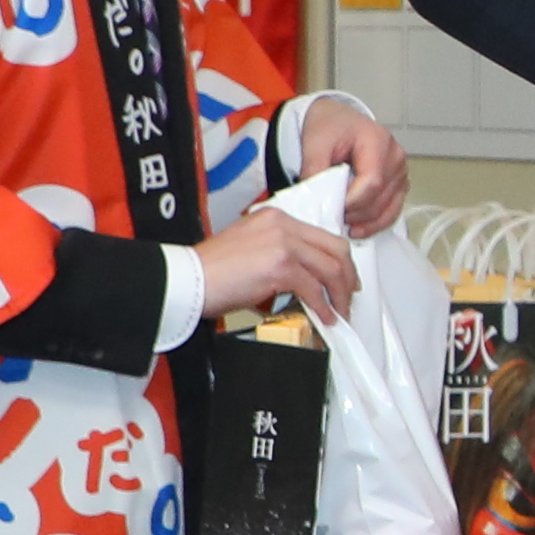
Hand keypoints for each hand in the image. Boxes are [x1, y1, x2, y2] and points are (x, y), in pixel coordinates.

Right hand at [196, 201, 358, 325]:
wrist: (186, 279)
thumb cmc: (211, 272)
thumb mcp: (250, 250)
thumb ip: (279, 255)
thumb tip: (305, 281)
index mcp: (275, 217)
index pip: (321, 235)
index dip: (339, 259)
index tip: (343, 278)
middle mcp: (282, 225)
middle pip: (335, 248)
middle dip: (348, 276)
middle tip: (348, 296)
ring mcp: (283, 243)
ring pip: (330, 269)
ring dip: (339, 295)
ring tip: (339, 313)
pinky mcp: (280, 266)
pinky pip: (314, 289)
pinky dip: (323, 306)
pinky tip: (324, 317)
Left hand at [284, 95, 409, 228]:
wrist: (336, 121)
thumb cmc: (329, 127)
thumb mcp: (314, 144)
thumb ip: (315, 171)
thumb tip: (318, 201)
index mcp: (378, 140)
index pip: (372, 181)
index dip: (352, 201)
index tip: (332, 209)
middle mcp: (395, 156)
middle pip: (380, 199)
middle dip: (354, 213)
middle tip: (331, 217)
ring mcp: (400, 172)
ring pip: (387, 209)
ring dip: (364, 221)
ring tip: (342, 223)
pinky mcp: (399, 185)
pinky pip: (392, 211)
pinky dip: (375, 223)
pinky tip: (358, 228)